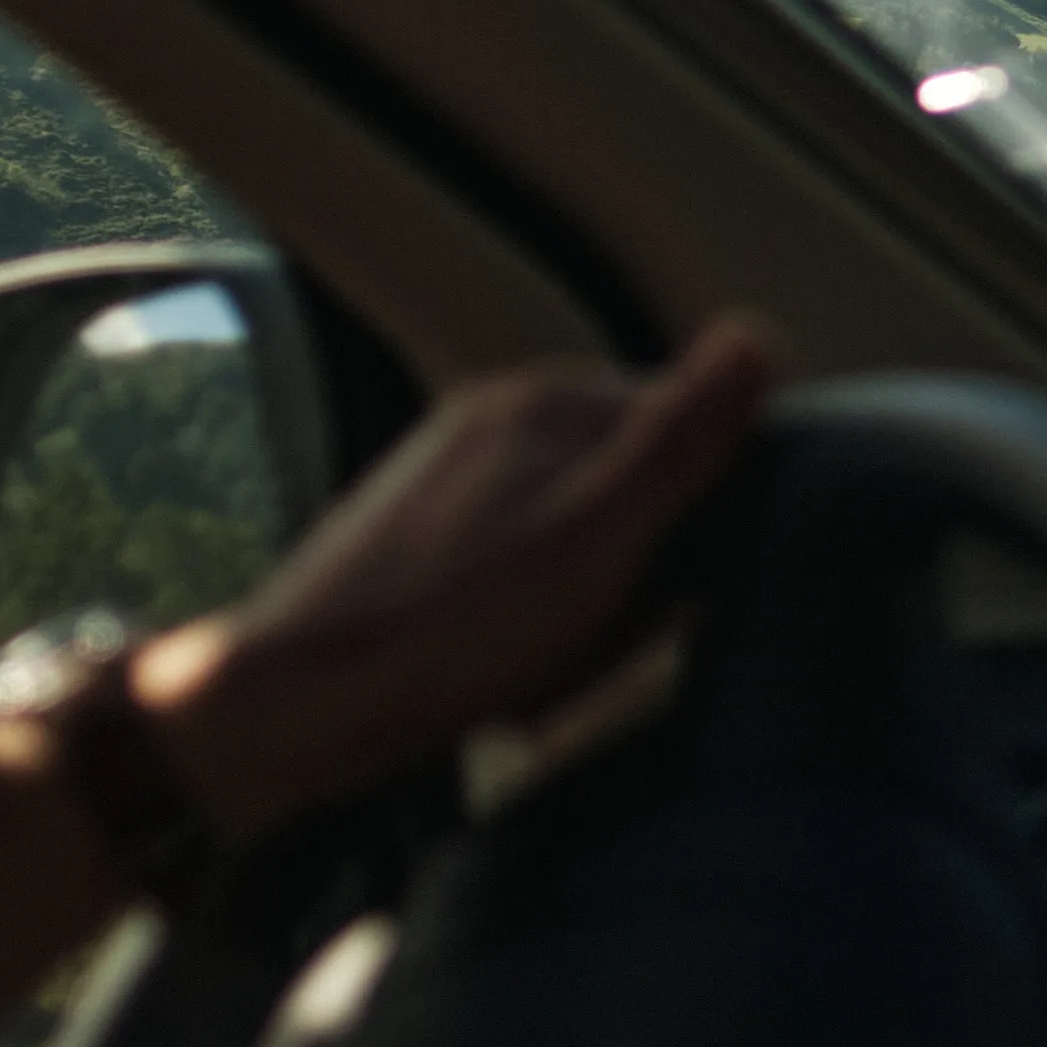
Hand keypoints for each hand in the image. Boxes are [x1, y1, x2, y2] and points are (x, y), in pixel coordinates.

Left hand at [125, 318, 775, 844]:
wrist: (286, 709)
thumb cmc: (444, 635)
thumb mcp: (592, 543)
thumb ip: (680, 442)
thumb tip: (760, 337)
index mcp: (547, 401)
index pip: (692, 438)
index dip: (697, 529)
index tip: (656, 598)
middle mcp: (497, 418)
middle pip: (637, 494)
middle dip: (634, 578)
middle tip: (584, 646)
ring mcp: (453, 475)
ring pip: (582, 544)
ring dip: (581, 617)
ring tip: (533, 670)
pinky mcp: (421, 537)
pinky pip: (522, 577)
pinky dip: (528, 632)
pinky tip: (496, 679)